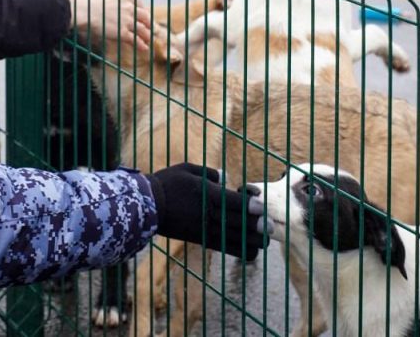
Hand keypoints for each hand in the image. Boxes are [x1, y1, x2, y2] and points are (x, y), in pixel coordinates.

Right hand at [67, 0, 150, 51]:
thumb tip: (110, 1)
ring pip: (143, 29)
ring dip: (148, 36)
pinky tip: (145, 48)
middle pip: (145, 17)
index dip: (144, 12)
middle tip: (153, 29)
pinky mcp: (122, 33)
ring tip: (150, 41)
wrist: (82, 9)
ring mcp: (127, 21)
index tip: (144, 17)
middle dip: (150, 24)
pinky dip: (141, 45)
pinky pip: (135, 40)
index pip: (140, 4)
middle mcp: (129, 8)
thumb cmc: (87, 1)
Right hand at [147, 163, 272, 260]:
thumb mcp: (187, 169)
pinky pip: (224, 247)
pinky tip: (251, 250)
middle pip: (237, 223)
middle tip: (271, 227)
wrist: (148, 206)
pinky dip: (239, 249)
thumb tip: (223, 178)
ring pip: (234, 239)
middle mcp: (208, 214)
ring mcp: (205, 229)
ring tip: (264, 240)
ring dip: (251, 241)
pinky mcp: (201, 239)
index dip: (249, 206)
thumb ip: (208, 173)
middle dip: (256, 226)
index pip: (232, 202)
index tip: (262, 206)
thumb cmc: (167, 182)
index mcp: (206, 195)